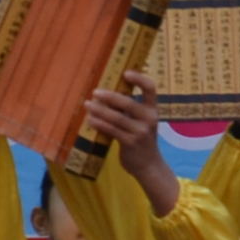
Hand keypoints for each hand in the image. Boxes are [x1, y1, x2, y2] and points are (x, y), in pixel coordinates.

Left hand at [85, 71, 177, 213]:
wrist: (149, 165)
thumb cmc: (142, 140)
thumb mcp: (142, 122)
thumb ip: (130, 110)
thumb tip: (106, 95)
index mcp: (153, 110)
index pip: (150, 88)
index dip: (139, 79)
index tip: (125, 73)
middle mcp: (149, 119)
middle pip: (128, 103)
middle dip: (110, 96)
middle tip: (95, 92)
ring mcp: (140, 132)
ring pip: (117, 118)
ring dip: (100, 110)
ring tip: (87, 105)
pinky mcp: (131, 143)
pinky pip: (112, 130)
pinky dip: (100, 124)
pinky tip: (90, 120)